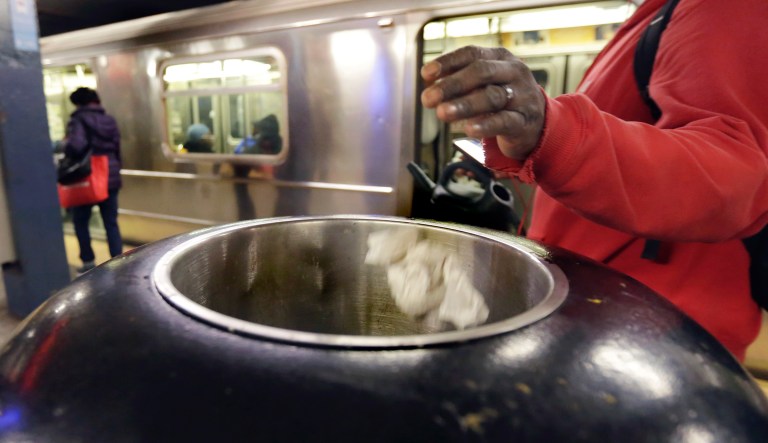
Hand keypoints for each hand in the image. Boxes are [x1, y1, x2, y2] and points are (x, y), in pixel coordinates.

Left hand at [421, 46, 545, 160]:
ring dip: (464, 105)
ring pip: (492, 97)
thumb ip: (460, 82)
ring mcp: (522, 96)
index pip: (472, 54)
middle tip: (427, 99)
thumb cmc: (503, 99)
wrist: (537, 123)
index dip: (448, 62)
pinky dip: (486, 125)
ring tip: (442, 113)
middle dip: (452, 85)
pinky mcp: (525, 121)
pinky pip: (504, 121)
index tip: (426, 74)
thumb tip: (429, 83)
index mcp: (501, 58)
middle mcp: (514, 72)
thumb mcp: (483, 84)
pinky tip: (469, 129)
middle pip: (481, 72)